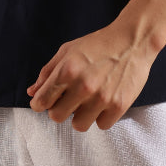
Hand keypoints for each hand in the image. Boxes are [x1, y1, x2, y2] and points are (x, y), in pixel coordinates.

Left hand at [26, 21, 157, 131]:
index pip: (42, 102)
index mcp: (67, 70)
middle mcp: (83, 86)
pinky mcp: (119, 106)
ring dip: (81, 115)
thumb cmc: (98, 44)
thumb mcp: (68, 50)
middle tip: (70, 98)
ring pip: (78, 125)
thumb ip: (48, 72)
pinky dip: (101, 116)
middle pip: (57, 117)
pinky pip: (101, 125)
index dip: (40, 103)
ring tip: (89, 100)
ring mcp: (102, 98)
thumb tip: (32, 92)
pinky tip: (105, 100)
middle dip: (60, 109)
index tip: (45, 102)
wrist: (132, 40)